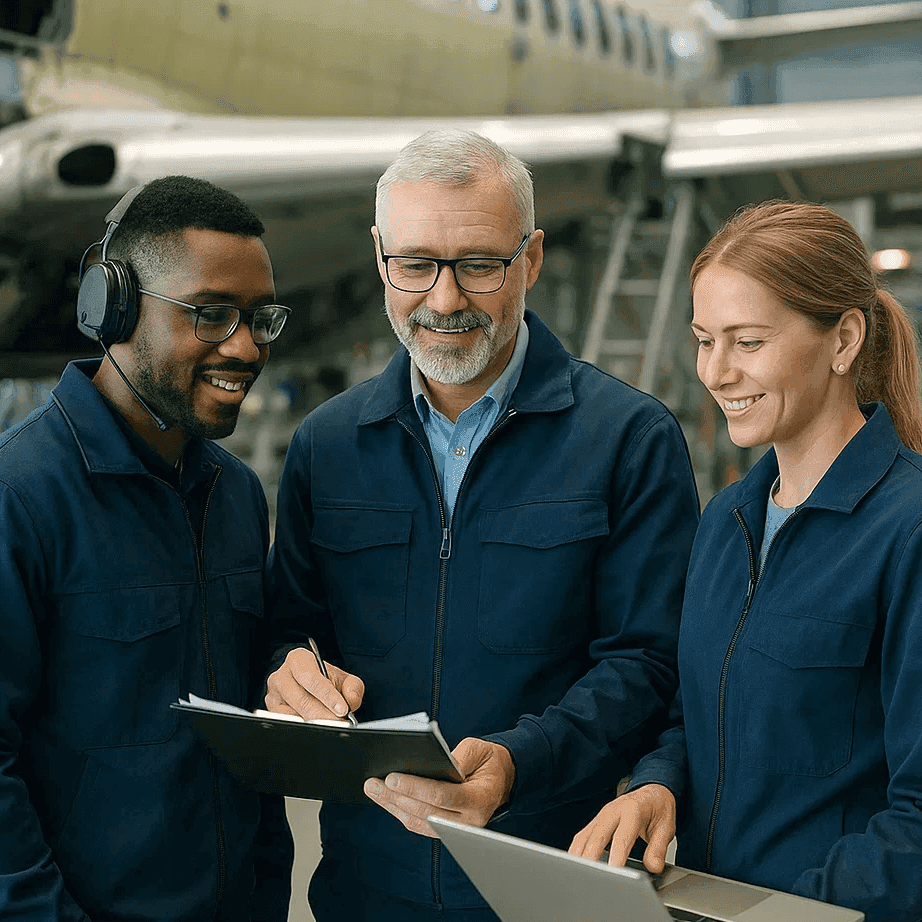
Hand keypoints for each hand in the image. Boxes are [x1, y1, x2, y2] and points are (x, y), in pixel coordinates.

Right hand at [264, 646, 363, 720]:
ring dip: (314, 724)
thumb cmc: (325, 679)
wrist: (308, 684)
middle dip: (324, 715)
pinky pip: (287, 724)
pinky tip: (316, 729)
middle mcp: (281, 676)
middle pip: (302, 700)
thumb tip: (351, 701)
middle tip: (340, 723)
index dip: (328, 695)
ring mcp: (273, 696)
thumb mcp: (343, 678)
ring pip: (293, 715)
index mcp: (298, 659)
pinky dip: (304, 729)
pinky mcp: (271, 713)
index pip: (311, 678)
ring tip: (332, 727)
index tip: (343, 709)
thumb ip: (353, 687)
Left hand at [363, 737, 515, 836]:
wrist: (502, 779)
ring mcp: (457, 830)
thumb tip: (430, 763)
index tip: (392, 778)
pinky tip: (387, 799)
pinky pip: (419, 824)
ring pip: (418, 821)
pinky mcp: (446, 830)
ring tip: (373, 789)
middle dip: (395, 796)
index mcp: (480, 799)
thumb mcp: (478, 749)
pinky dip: (400, 811)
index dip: (415, 787)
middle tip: (373, 783)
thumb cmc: (489, 761)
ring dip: (392, 805)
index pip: (442, 795)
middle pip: (425, 811)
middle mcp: (469, 821)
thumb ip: (457, 757)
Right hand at [569, 783, 674, 872]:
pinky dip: (577, 851)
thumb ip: (659, 848)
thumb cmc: (658, 809)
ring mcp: (602, 815)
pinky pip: (582, 837)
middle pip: (597, 836)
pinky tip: (576, 866)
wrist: (651, 792)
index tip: (613, 873)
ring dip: (580, 856)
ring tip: (578, 877)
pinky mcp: (596, 822)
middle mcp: (613, 810)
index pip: (621, 836)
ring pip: (585, 837)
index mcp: (632, 810)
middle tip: (590, 880)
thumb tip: (653, 867)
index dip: (616, 856)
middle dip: (592, 859)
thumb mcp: (666, 827)